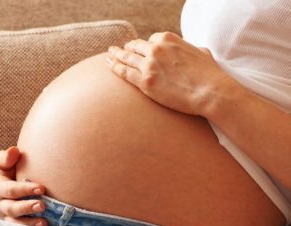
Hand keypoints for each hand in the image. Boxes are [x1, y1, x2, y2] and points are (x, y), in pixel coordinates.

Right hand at [0, 146, 48, 225]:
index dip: (24, 190)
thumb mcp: (0, 160)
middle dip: (26, 208)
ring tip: (44, 222)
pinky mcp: (13, 222)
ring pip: (15, 223)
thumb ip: (5, 157)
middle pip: (11, 208)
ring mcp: (5, 215)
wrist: (1, 181)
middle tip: (42, 205)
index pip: (9, 190)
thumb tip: (14, 152)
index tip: (41, 188)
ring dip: (29, 224)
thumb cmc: (3, 168)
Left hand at [106, 31, 240, 116]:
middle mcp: (156, 49)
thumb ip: (187, 48)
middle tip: (119, 49)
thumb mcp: (199, 51)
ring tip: (109, 55)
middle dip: (127, 48)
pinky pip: (124, 72)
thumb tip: (186, 50)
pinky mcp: (145, 82)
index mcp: (169, 39)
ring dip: (116, 55)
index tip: (141, 49)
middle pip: (135, 46)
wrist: (210, 92)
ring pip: (127, 58)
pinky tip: (109, 65)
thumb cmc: (209, 74)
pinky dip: (115, 68)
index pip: (151, 39)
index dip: (146, 45)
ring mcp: (149, 65)